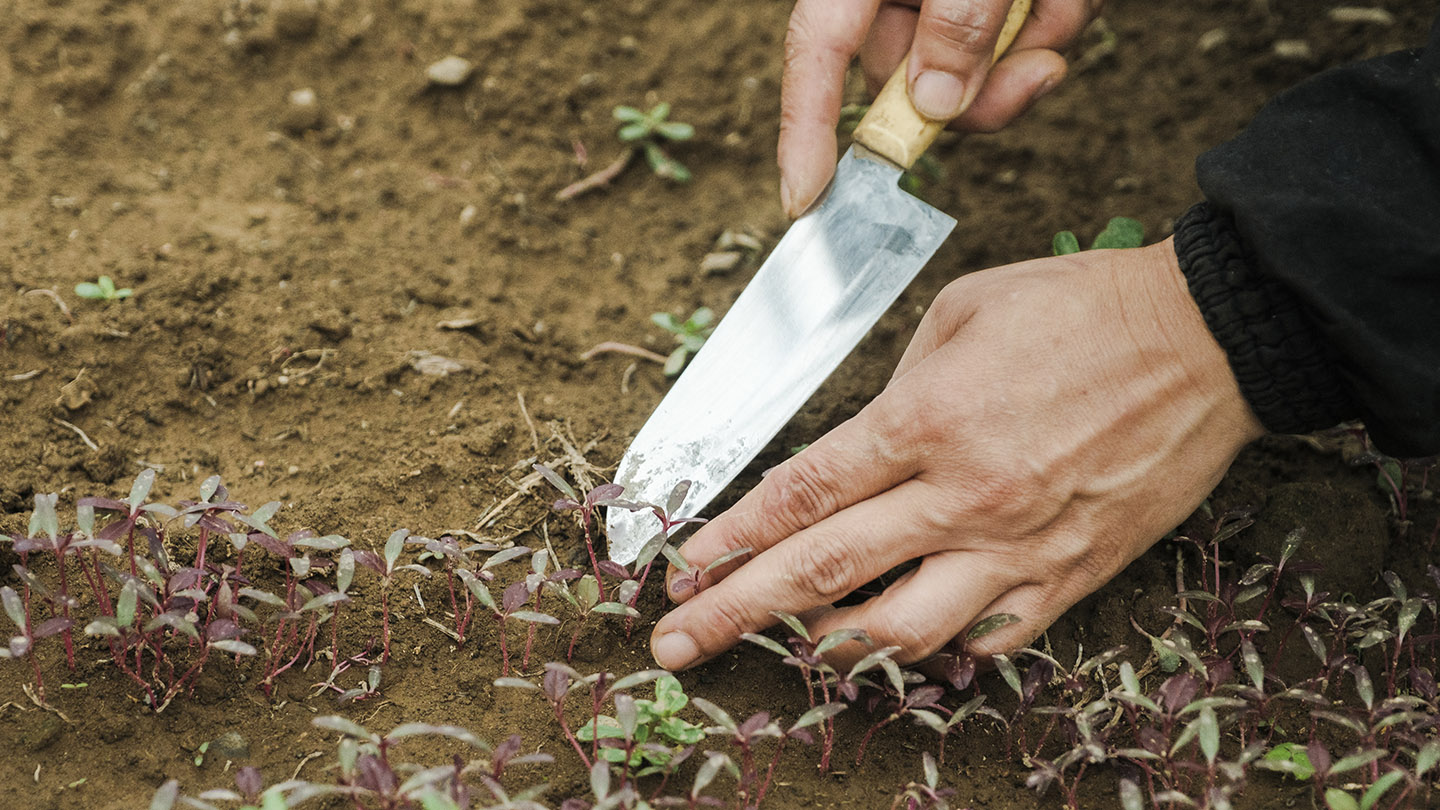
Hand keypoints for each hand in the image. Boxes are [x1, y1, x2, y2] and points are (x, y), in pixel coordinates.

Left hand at [649, 239, 1265, 671]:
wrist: (1204, 339)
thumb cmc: (1080, 310)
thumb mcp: (962, 313)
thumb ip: (896, 385)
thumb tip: (861, 448)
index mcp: (924, 421)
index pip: (799, 498)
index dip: (727, 541)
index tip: (678, 571)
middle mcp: (961, 496)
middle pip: (821, 574)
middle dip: (734, 615)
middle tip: (674, 646)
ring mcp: (1018, 548)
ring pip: (900, 632)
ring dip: (830, 647)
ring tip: (792, 647)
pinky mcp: (1072, 576)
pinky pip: (991, 640)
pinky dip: (943, 648)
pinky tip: (915, 640)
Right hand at [779, 0, 1101, 216]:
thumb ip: (959, 17)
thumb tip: (933, 106)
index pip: (818, 52)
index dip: (803, 129)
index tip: (802, 197)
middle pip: (909, 83)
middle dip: (979, 96)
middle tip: (1037, 72)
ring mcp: (952, 0)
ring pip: (976, 76)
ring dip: (1034, 51)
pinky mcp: (999, 4)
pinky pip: (1024, 45)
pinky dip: (1059, 24)